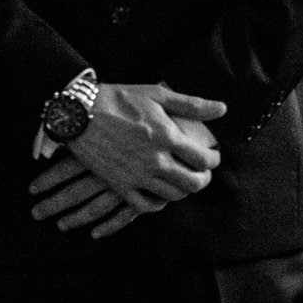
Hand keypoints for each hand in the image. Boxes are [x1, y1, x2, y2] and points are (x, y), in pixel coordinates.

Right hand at [29, 84, 224, 236]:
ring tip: (184, 180)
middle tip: (203, 172)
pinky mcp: (119, 185)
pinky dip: (158, 203)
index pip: (204, 159)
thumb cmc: (120, 99)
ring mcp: (136, 176)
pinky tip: (161, 193)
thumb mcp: (158, 95)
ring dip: (184, 190)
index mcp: (167, 136)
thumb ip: (192, 105)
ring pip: (172, 196)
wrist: (80, 113)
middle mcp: (155, 160)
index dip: (214, 160)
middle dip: (204, 179)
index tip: (213, 156)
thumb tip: (223, 108)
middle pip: (193, 183)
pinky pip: (145, 206)